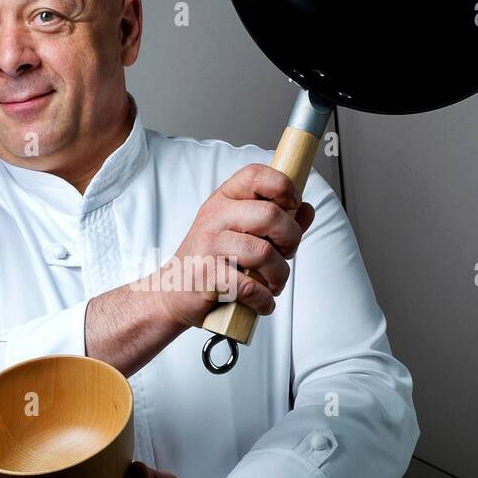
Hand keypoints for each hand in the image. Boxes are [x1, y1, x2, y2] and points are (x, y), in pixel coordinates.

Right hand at [146, 163, 315, 327]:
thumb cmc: (211, 261)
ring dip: (279, 275)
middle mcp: (215, 217)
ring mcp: (209, 245)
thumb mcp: (240, 233)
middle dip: (290, 240)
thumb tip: (306, 209)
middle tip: (285, 255)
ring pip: (264, 252)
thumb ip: (276, 221)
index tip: (293, 203)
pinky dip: (264, 300)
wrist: (171, 293)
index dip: (283, 185)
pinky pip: (250, 286)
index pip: (255, 175)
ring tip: (272, 284)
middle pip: (270, 215)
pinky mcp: (207, 275)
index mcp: (223, 200)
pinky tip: (261, 302)